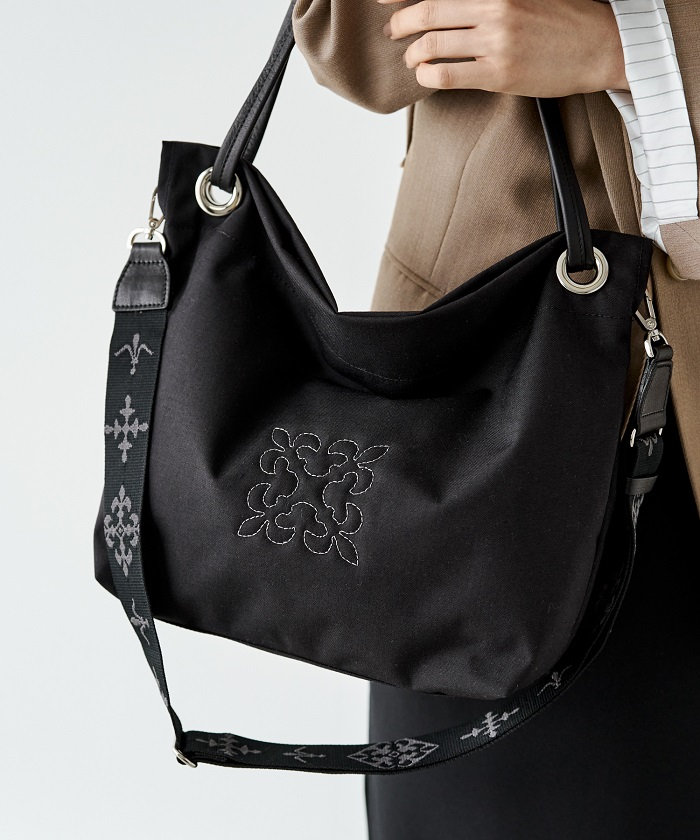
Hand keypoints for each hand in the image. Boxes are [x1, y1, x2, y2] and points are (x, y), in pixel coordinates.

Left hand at [377, 0, 628, 96]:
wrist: (602, 46)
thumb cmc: (566, 17)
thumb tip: (455, 7)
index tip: (384, 0)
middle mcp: (495, 8)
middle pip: (429, 13)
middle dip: (402, 24)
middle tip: (393, 31)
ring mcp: (496, 42)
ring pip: (433, 46)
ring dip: (413, 54)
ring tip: (412, 58)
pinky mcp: (499, 74)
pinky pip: (447, 75)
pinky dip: (428, 75)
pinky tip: (427, 75)